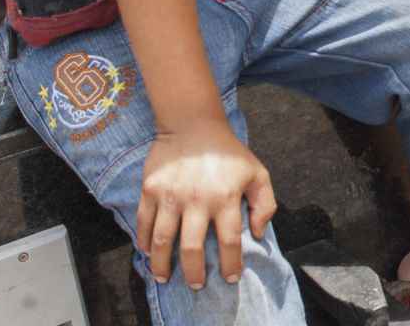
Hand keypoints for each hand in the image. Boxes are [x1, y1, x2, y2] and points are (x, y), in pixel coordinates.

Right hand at [136, 121, 276, 287]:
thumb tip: (256, 234)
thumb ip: (265, 204)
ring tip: (164, 277)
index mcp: (225, 197)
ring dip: (162, 264)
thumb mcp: (257, 173)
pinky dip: (144, 241)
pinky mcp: (150, 189)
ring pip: (163, 240)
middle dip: (194, 272)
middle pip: (193, 247)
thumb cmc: (228, 152)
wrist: (192, 124)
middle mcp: (196, 199)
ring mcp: (170, 195)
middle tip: (195, 285)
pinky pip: (144, 223)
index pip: (229, 241)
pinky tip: (148, 252)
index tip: (230, 278)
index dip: (230, 264)